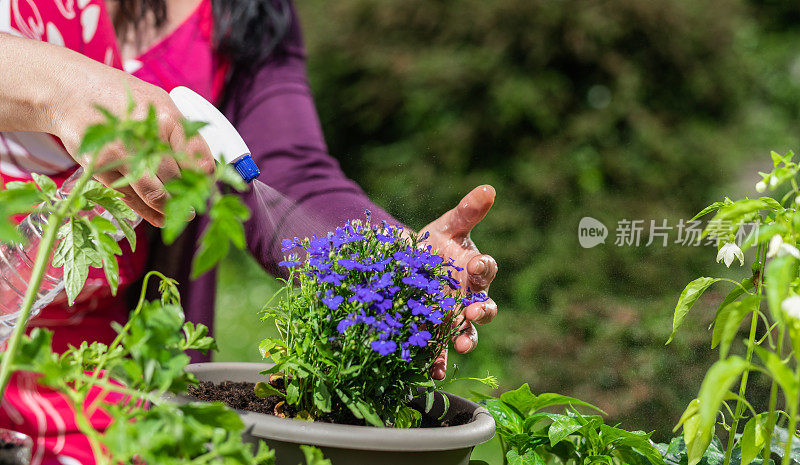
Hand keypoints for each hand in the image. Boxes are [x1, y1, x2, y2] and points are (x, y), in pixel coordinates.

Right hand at [48, 47, 213, 226]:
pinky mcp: (102, 169)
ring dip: (172, 210)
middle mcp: (146, 137)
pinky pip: (132, 198)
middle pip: (178, 180)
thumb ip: (182, 133)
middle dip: (189, 197)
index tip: (207, 188)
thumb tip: (205, 170)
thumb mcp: (160, 104)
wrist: (71, 92)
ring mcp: (121, 155)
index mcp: (167, 119)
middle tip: (195, 206)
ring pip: (156, 194)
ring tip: (183, 215)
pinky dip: (149, 212)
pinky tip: (161, 217)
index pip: (198, 158)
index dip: (205, 179)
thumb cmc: (124, 101)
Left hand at [420, 185, 497, 379]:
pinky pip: (439, 350)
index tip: (477, 264)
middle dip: (482, 312)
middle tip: (475, 313)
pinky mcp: (435, 333)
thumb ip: (467, 211)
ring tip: (461, 345)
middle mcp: (470, 297)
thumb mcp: (448, 225)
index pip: (487, 269)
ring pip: (467, 332)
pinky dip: (437, 362)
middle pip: (484, 308)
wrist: (408, 264)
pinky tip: (431, 372)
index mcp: (476, 269)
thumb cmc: (436, 243)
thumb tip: (488, 188)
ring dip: (466, 340)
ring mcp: (453, 318)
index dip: (484, 267)